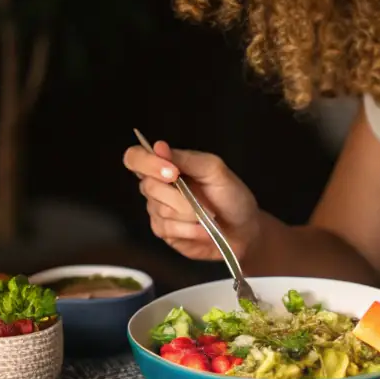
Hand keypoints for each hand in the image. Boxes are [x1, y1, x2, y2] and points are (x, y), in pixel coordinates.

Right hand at [122, 139, 261, 262]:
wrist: (244, 229)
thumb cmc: (232, 196)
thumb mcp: (215, 170)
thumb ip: (186, 158)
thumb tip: (159, 147)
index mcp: (168, 164)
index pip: (136, 157)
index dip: (147, 163)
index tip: (172, 173)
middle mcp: (158, 186)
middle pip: (149, 186)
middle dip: (181, 197)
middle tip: (205, 201)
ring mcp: (158, 209)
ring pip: (160, 210)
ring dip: (191, 214)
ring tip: (208, 215)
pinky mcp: (164, 231)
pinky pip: (167, 229)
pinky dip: (191, 230)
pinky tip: (203, 229)